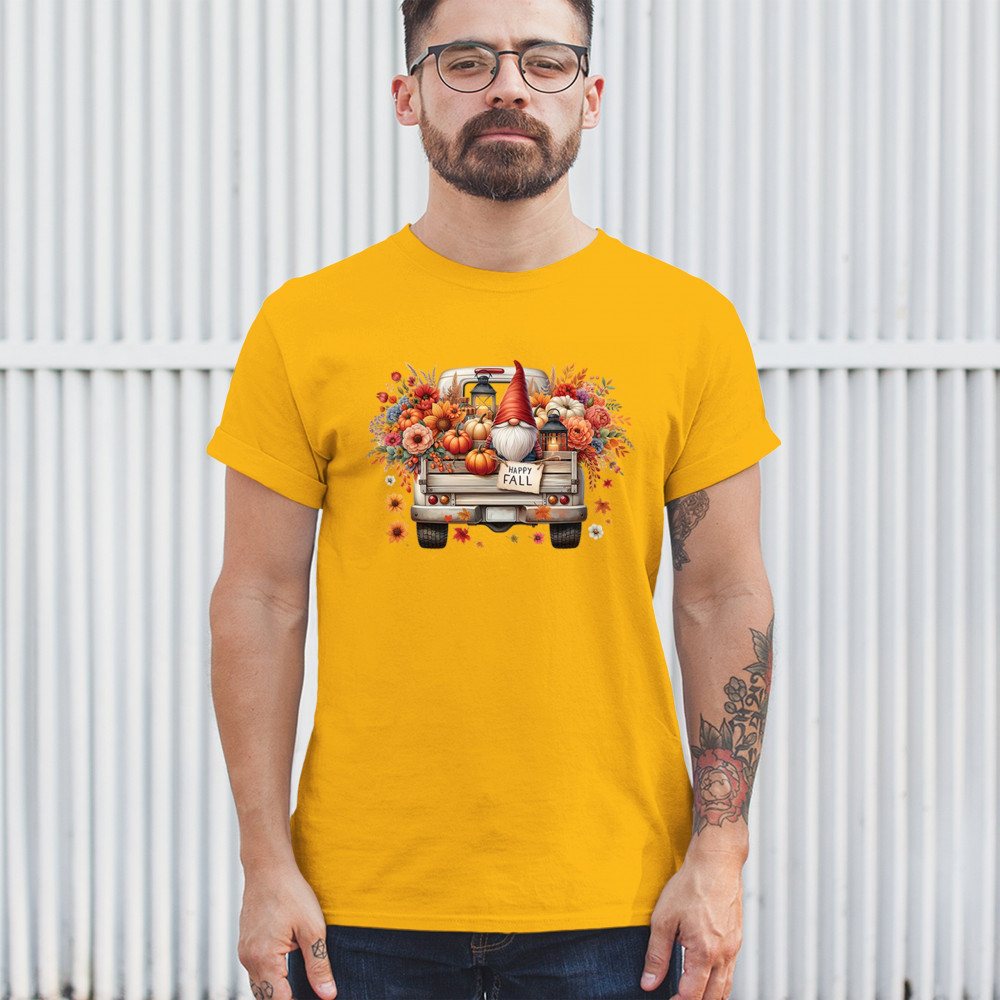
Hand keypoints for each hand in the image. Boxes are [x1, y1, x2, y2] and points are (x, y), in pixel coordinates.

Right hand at [238, 857, 337, 999]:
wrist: (268, 867)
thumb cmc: (291, 892)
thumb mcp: (312, 928)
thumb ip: (318, 965)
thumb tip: (328, 994)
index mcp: (264, 958)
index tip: (313, 999)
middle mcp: (248, 959)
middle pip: (265, 997)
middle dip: (285, 999)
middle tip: (308, 994)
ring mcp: (244, 951)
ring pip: (259, 986)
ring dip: (276, 990)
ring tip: (299, 988)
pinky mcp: (245, 943)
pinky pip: (255, 971)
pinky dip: (270, 977)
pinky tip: (286, 970)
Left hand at [640, 849, 743, 999]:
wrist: (716, 863)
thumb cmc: (690, 886)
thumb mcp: (663, 920)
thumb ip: (656, 955)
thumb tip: (649, 983)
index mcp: (704, 953)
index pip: (692, 995)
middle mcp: (724, 955)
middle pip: (713, 998)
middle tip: (677, 999)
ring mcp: (734, 948)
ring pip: (725, 987)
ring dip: (709, 997)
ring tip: (691, 995)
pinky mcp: (737, 939)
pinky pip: (731, 971)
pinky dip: (719, 982)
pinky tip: (706, 977)